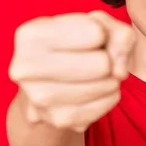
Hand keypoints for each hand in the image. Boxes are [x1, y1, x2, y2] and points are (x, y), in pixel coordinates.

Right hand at [8, 11, 135, 131]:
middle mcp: (25, 68)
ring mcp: (38, 98)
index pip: (95, 34)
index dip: (103, 35)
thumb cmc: (78, 45)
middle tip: (97, 59)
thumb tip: (119, 71)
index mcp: (30, 36)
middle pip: (102, 63)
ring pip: (104, 85)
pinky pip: (103, 106)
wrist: (53, 82)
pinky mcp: (57, 120)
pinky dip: (110, 97)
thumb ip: (119, 35)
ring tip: (99, 75)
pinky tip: (100, 91)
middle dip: (108, 60)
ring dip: (111, 80)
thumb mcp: (99, 25)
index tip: (91, 39)